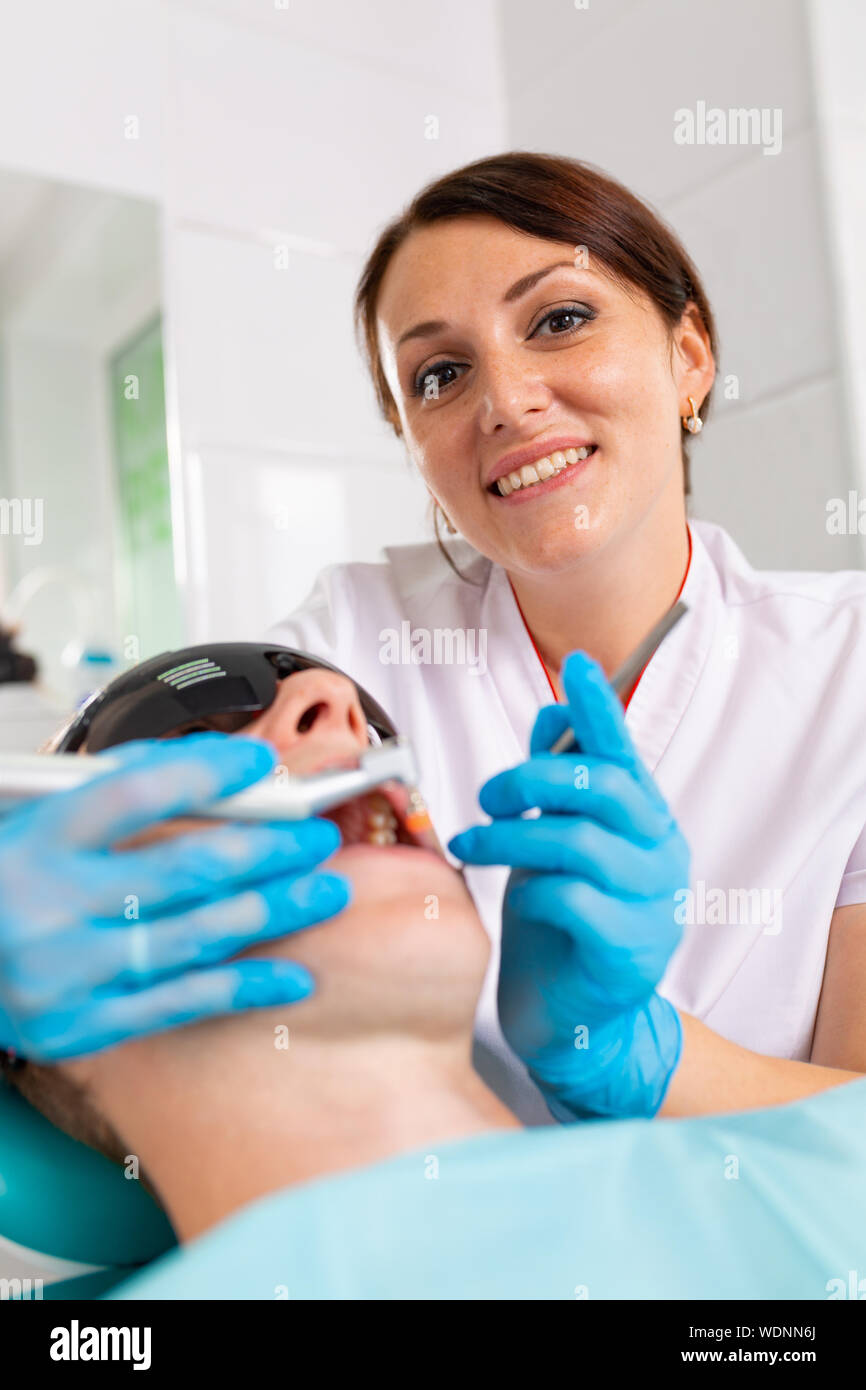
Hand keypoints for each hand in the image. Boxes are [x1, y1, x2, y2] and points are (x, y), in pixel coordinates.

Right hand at [0, 733, 349, 1059]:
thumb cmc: (1, 881)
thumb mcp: (35, 818)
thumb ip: (116, 792)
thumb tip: (213, 771)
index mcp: (35, 840)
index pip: (136, 794)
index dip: (208, 774)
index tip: (262, 765)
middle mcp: (49, 907)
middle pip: (185, 868)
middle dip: (269, 847)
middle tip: (317, 835)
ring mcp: (65, 972)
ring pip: (197, 935)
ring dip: (276, 910)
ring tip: (326, 889)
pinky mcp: (80, 1026)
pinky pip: (183, 1002)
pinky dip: (246, 987)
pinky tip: (294, 975)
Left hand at [448, 650, 687, 1120]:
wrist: (580, 1023)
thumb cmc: (566, 924)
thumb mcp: (555, 842)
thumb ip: (559, 786)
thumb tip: (549, 718)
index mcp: (645, 820)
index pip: (625, 752)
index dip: (601, 708)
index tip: (578, 663)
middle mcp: (660, 853)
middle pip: (605, 789)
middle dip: (534, 779)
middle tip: (486, 796)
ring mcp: (653, 903)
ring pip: (579, 842)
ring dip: (510, 836)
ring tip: (470, 845)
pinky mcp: (629, 950)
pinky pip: (573, 900)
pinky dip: (531, 892)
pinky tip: (516, 903)